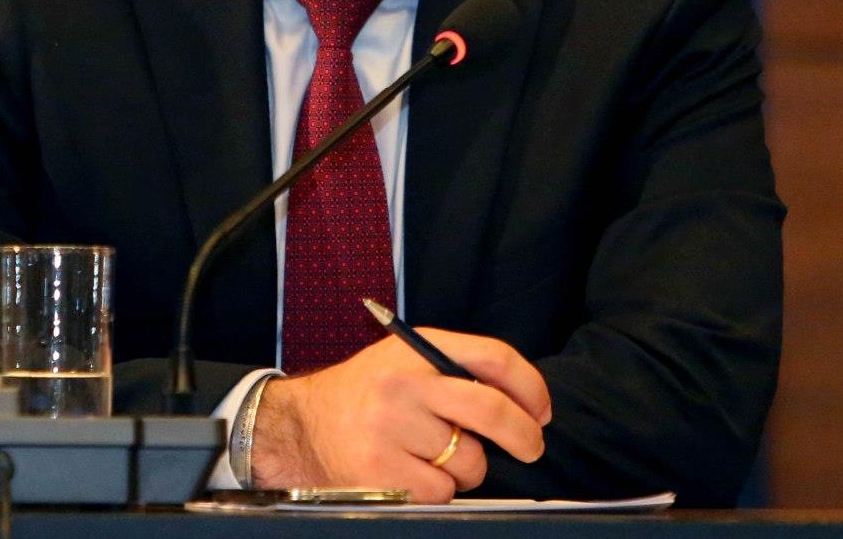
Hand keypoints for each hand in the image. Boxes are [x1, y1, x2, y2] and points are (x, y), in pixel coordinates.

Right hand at [248, 330, 551, 501]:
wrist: (300, 426)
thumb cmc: (366, 395)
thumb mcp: (403, 361)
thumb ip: (453, 369)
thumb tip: (521, 404)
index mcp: (415, 350)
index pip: (492, 357)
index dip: (530, 386)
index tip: (541, 410)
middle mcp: (404, 384)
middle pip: (491, 409)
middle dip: (524, 435)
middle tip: (532, 447)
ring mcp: (391, 428)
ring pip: (469, 460)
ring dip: (465, 468)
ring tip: (431, 456)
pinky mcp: (382, 470)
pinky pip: (442, 491)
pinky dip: (436, 490)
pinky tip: (410, 473)